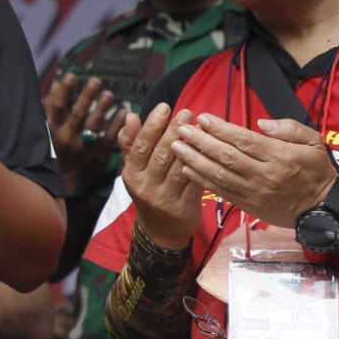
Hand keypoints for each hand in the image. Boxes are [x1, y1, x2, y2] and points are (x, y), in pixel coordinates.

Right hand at [44, 73, 127, 193]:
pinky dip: (118, 123)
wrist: (67, 182)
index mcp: (53, 130)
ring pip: (95, 124)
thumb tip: (56, 81)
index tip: (72, 76)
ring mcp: (84, 147)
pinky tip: (124, 111)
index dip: (64, 90)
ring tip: (109, 94)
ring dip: (103, 107)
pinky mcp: (99, 154)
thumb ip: (52, 107)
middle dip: (87, 96)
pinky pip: (110, 136)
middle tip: (96, 81)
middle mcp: (67, 138)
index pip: (57, 107)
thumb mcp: (49, 129)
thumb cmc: (58, 148)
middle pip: (78, 113)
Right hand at [117, 104, 203, 250]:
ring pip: (179, 166)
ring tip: (200, 127)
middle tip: (186, 112)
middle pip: (162, 154)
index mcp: (131, 174)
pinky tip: (210, 150)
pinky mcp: (183, 207)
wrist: (161, 231)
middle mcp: (145, 187)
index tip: (164, 107)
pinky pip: (195, 181)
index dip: (153, 125)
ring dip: (191, 145)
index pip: (141, 146)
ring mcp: (164, 198)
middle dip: (174, 131)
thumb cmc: (149, 191)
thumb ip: (131, 143)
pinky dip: (202, 164)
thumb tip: (129, 116)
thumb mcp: (135, 170)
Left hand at [171, 114, 338, 228]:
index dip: (221, 129)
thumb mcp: (314, 142)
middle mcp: (264, 175)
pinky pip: (221, 191)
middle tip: (181, 130)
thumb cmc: (316, 172)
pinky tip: (186, 169)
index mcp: (280, 157)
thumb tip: (261, 123)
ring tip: (175, 147)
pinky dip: (201, 180)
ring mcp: (254, 192)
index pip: (244, 140)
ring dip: (194, 160)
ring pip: (220, 175)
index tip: (202, 118)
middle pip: (227, 157)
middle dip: (201, 142)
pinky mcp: (248, 205)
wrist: (322, 210)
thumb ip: (289, 128)